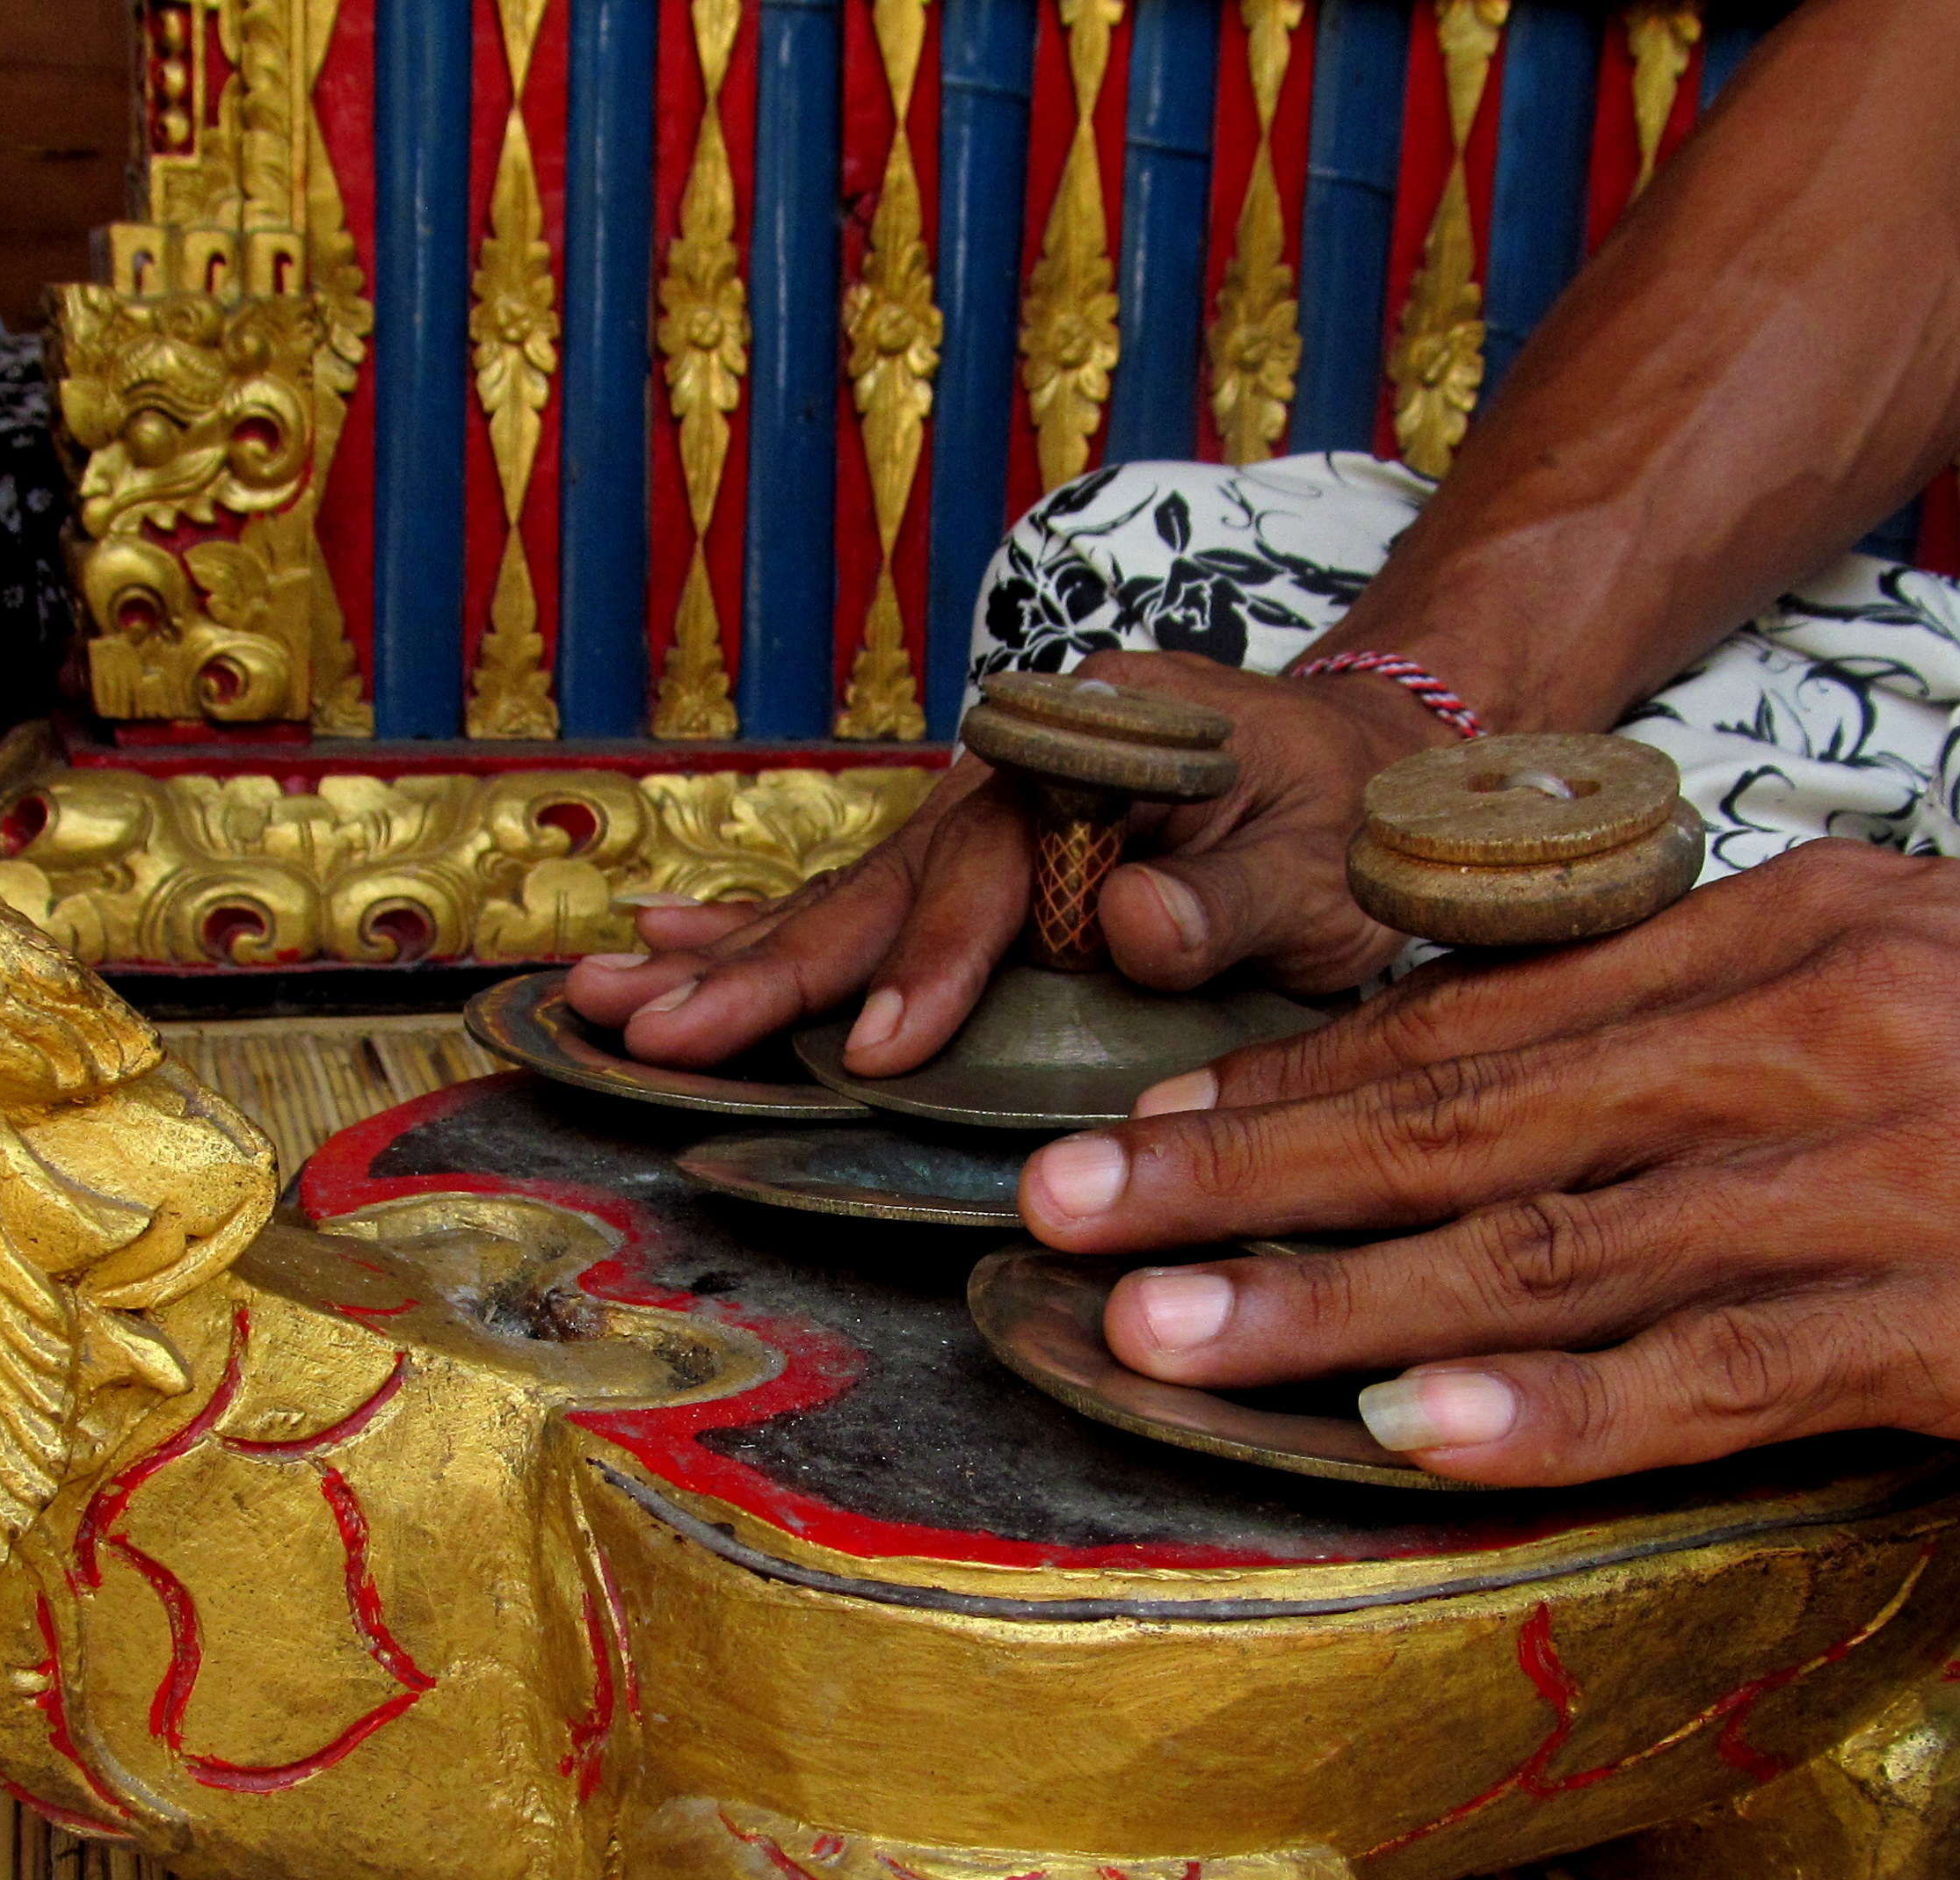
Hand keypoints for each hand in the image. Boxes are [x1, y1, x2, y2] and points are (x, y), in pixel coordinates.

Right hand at [562, 652, 1453, 1073]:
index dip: (933, 963)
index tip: (880, 1046)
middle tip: (650, 1028)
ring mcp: (973, 823)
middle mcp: (1006, 779)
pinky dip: (751, 938)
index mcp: (1088, 754)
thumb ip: (1232, 898)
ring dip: (720, 960)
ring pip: (837, 904)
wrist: (1359, 757)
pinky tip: (655, 953)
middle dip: (760, 968)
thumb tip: (1133, 931)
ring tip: (600, 998)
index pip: (994, 875)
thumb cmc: (1347, 814)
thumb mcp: (1325, 855)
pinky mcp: (963, 870)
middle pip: (875, 887)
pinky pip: (851, 912)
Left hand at [1015, 793, 1959, 1484]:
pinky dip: (1562, 1404)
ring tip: (1160, 1337)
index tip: (1131, 1136)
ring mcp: (1864, 1176)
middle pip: (1454, 1118)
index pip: (1470, 1030)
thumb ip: (1733, 1016)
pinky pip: (1719, 1365)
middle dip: (1236, 1177)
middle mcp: (1782, 1039)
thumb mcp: (1923, 957)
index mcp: (1765, 945)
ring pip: (1546, 1243)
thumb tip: (1560, 1080)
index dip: (1284, 1092)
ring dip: (1335, 1295)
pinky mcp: (1954, 1314)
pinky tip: (1423, 1435)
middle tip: (1049, 1225)